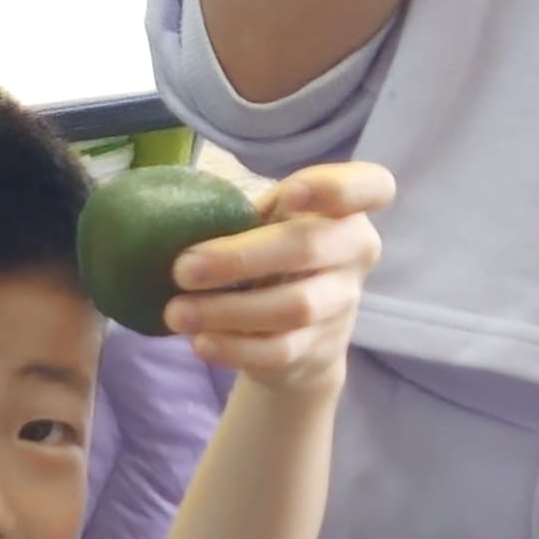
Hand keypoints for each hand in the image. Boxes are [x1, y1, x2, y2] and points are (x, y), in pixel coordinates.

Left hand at [149, 159, 387, 388]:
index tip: (292, 193)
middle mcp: (355, 253)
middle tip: (181, 269)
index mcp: (347, 211)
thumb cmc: (277, 256)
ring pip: (292, 307)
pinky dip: (235, 349)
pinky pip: (278, 351)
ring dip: (227, 311)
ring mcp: (342, 304)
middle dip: (239, 258)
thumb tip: (167, 220)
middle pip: (308, 247)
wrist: (302, 335)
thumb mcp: (271, 223)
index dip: (337, 187)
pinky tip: (200, 342)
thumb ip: (242, 213)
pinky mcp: (319, 349)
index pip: (371, 187)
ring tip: (176, 313)